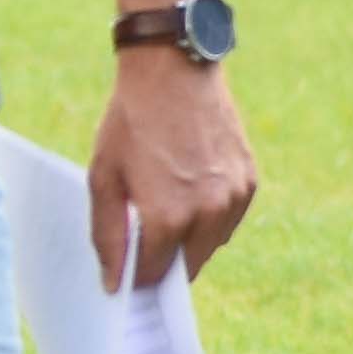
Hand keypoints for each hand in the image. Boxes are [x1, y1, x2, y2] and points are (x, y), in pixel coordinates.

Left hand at [91, 43, 256, 291]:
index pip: (154, 275)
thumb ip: (108, 236)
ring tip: (169, 203)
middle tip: (146, 234)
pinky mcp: (249, 181)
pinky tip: (191, 189)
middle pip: (186, 267)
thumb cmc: (131, 122)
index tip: (128, 268)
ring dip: (191, 240)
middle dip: (165, 260)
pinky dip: (211, 217)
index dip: (138, 275)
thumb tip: (115, 283)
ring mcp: (233, 198)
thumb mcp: (103, 178)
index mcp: (168, 217)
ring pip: (211, 245)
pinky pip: (229, 220)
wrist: (173, 70)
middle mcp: (207, 213)